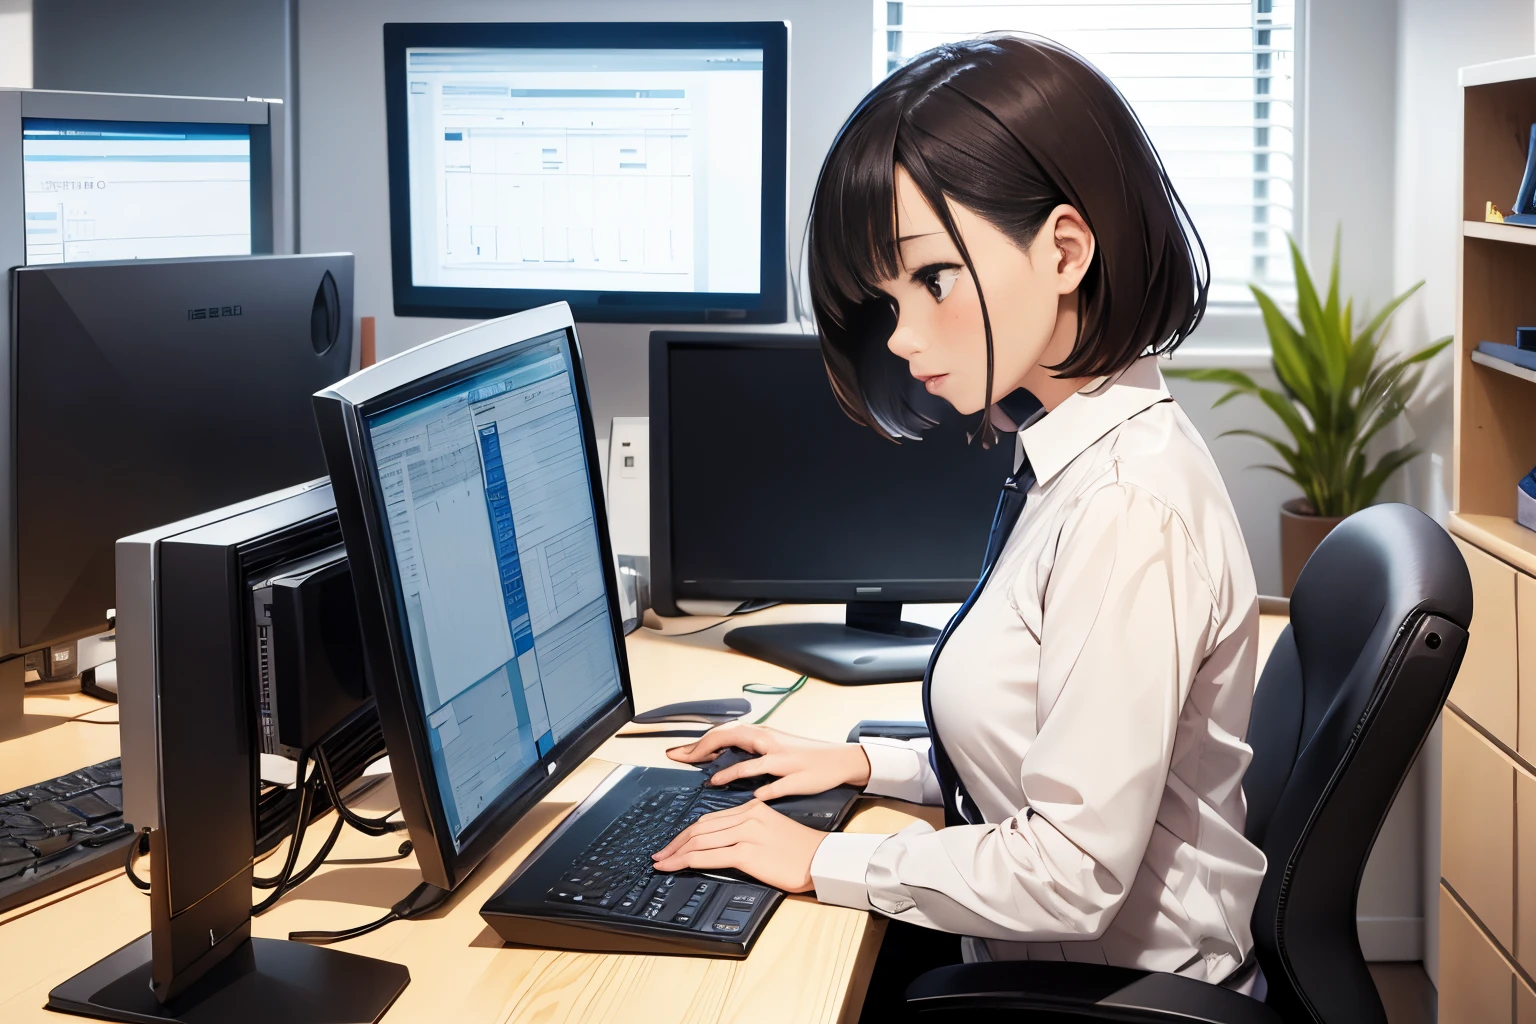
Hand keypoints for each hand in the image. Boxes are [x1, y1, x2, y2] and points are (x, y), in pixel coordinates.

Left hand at [652, 799, 824, 891]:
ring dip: (675, 853)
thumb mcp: (772, 830)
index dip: (687, 832)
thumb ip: (746, 831)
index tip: (674, 843)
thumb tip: (722, 846)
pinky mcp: (747, 852)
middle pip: (699, 828)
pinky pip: (708, 856)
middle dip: (675, 842)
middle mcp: (746, 816)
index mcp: (752, 808)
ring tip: (662, 863)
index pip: (709, 818)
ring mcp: (746, 833)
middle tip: (660, 854)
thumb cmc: (801, 851)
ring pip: (699, 841)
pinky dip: (687, 862)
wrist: (822, 860)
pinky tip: (676, 867)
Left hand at [666, 723, 870, 799]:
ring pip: (752, 762)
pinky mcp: (797, 777)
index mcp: (761, 735)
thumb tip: (718, 756)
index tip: (675, 753)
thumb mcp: (771, 748)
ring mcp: (783, 760)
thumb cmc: (802, 758)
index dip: (697, 742)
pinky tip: (753, 797)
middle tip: (679, 759)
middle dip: (702, 749)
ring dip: (730, 772)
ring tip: (711, 782)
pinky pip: (777, 784)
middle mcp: (769, 743)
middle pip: (729, 739)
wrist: (838, 760)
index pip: (722, 734)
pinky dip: (764, 789)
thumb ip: (746, 752)